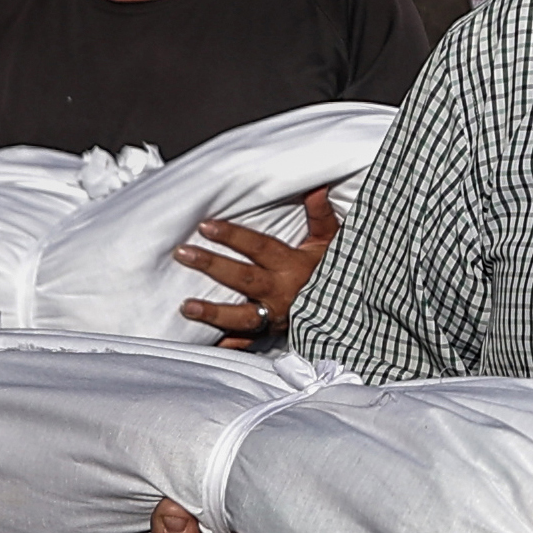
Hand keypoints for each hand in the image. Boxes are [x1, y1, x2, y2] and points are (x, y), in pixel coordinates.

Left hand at [174, 188, 341, 349]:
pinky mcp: (272, 334)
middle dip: (212, 266)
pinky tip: (205, 344)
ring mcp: (275, 316)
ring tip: (186, 307)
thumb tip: (317, 187)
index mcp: (293, 266)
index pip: (259, 247)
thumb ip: (320, 215)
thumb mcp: (332, 241)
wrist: (349, 312)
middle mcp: (282, 292)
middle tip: (183, 254)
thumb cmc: (335, 271)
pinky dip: (227, 345)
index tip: (207, 226)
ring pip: (242, 316)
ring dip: (213, 313)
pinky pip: (247, 342)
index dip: (233, 236)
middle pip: (243, 279)